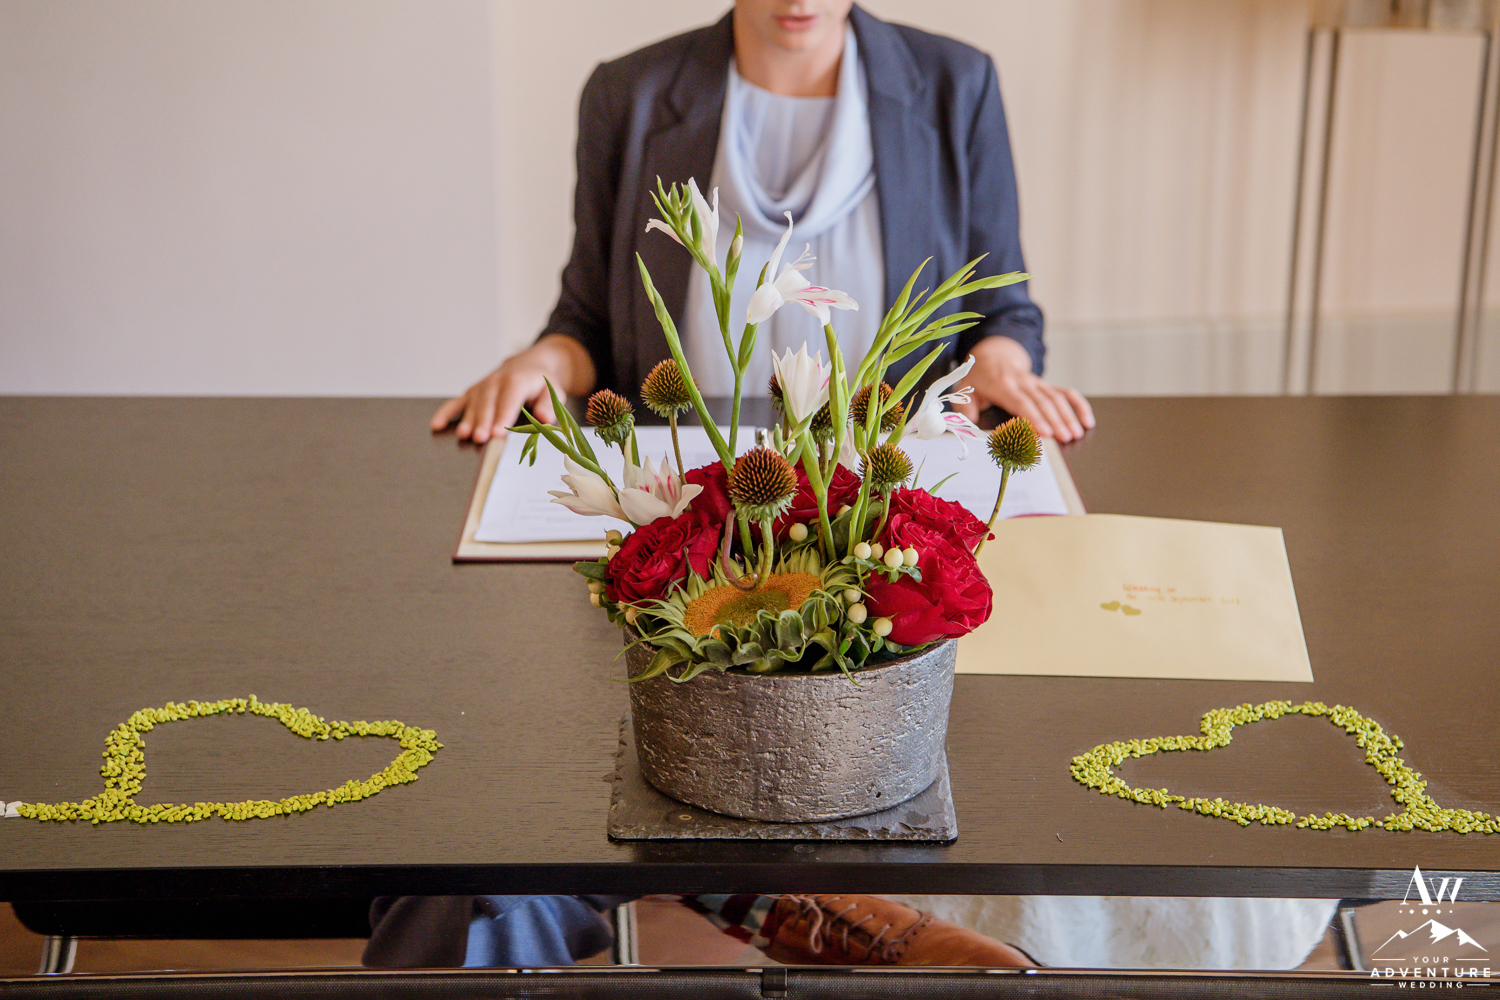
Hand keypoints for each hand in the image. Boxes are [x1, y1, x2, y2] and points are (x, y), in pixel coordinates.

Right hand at [429, 334, 595, 443]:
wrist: (528, 365)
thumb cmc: (540, 383)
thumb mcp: (553, 391)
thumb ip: (548, 405)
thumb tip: (544, 418)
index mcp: (517, 381)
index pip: (509, 400)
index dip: (503, 416)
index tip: (498, 432)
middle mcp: (496, 382)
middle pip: (488, 403)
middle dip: (483, 421)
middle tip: (480, 438)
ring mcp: (481, 387)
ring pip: (473, 404)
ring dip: (467, 420)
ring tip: (464, 435)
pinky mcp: (472, 393)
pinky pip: (456, 402)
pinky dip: (446, 412)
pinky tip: (436, 425)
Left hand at [954, 336, 1094, 442]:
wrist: (992, 357)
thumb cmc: (978, 379)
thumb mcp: (965, 390)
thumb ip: (966, 407)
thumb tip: (969, 422)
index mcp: (1002, 385)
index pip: (1021, 402)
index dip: (1034, 417)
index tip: (1045, 433)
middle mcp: (1023, 382)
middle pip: (1042, 402)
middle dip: (1056, 420)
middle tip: (1066, 438)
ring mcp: (1036, 382)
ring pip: (1056, 397)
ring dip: (1068, 415)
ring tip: (1076, 434)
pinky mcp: (1045, 385)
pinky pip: (1065, 392)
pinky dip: (1078, 405)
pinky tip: (1087, 420)